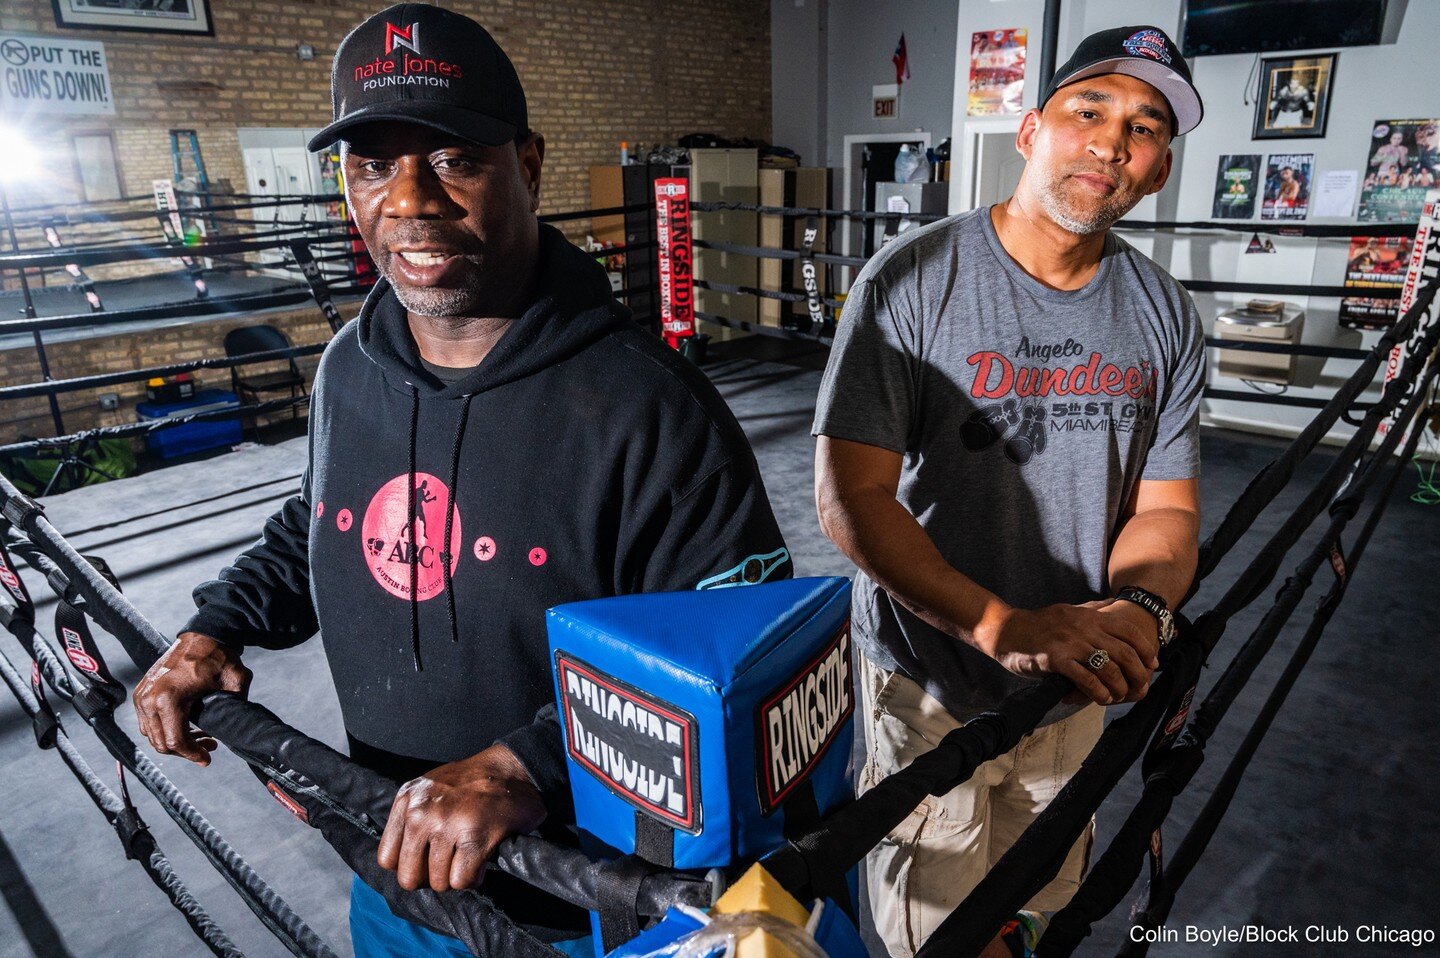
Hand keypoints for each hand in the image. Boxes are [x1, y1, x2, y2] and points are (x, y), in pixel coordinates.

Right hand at [133, 632, 249, 764]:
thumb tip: (235, 734)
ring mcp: (142, 695)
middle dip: (185, 751)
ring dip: (174, 742)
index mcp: (170, 698)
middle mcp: (150, 698)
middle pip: (161, 743)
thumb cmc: (219, 658)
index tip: (207, 759)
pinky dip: (164, 729)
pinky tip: (187, 726)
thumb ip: (234, 710)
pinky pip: (147, 722)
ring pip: (152, 735)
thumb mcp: (236, 684)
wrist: (203, 635)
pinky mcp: (141, 692)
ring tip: (200, 737)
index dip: (192, 755)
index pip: (175, 741)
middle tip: (207, 747)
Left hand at [377, 744, 545, 892]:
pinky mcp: (474, 837)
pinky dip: (475, 877)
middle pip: (408, 877)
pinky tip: (483, 859)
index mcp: (407, 801)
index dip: (410, 866)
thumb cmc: (473, 784)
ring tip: (470, 856)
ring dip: (457, 876)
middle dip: (432, 878)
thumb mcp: (429, 790)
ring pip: (438, 882)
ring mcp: (447, 824)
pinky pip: (462, 880)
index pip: (387, 858)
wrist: (514, 768)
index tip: (428, 860)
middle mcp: (421, 812)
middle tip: (451, 863)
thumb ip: (412, 819)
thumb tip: (403, 865)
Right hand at [978, 601, 1159, 705]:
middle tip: (1140, 687)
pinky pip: (1086, 680)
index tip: (1151, 664)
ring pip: (1108, 669)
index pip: (1129, 631)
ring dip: (1119, 687)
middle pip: (1124, 653)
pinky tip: (1101, 698)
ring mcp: (1070, 644)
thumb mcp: (1069, 610)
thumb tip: (1114, 603)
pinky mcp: (1055, 660)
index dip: (1145, 649)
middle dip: (1138, 674)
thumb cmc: (1039, 624)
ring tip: (1118, 696)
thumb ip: (1092, 608)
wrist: (1005, 630)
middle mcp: (1083, 628)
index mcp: (1089, 616)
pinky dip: (1099, 692)